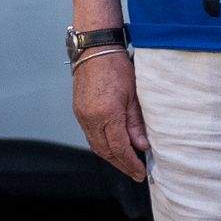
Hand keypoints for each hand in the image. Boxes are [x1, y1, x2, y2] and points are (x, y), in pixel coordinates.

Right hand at [72, 50, 146, 181]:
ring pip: (96, 145)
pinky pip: (89, 135)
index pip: (119, 148)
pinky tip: (112, 146)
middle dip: (121, 164)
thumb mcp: (134, 95)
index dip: (131, 163)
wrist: (94, 48)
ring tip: (125, 162)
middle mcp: (90, 118)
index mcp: (106, 114)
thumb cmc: (116, 66)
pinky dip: (102, 145)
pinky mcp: (78, 110)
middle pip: (105, 151)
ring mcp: (81, 115)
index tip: (141, 172)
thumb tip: (142, 145)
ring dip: (111, 157)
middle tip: (135, 173)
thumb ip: (136, 123)